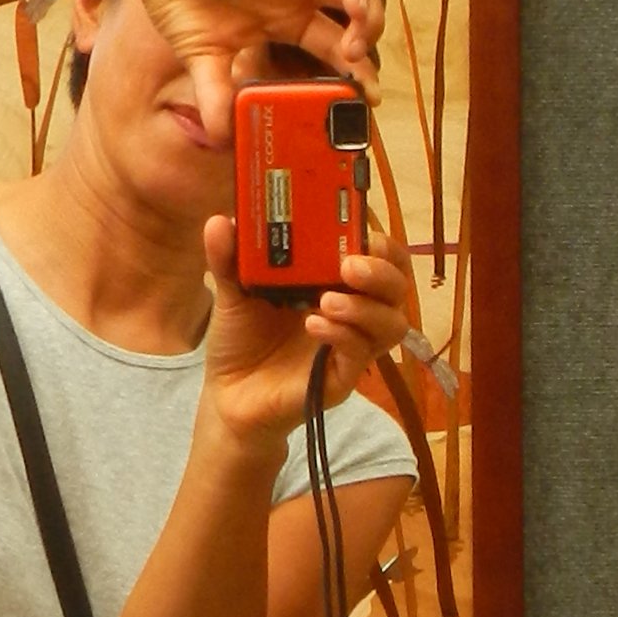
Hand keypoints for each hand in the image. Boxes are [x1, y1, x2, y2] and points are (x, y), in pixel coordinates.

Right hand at [117, 0, 381, 139]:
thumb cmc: (180, 4)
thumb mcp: (201, 60)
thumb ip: (216, 96)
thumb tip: (221, 141)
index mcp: (290, 20)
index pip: (340, 45)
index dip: (360, 69)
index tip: (369, 96)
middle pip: (357, 0)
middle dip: (369, 25)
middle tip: (357, 52)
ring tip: (355, 11)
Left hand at [196, 222, 412, 453]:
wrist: (227, 394)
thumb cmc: (241, 340)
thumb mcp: (232, 293)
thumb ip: (230, 259)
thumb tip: (220, 221)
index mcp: (334, 282)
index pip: (380, 257)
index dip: (379, 241)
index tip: (359, 226)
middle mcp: (352, 312)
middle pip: (397, 287)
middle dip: (381, 270)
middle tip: (349, 265)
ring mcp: (350, 347)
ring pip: (392, 324)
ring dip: (365, 307)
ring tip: (327, 300)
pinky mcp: (340, 379)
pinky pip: (360, 355)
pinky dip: (343, 336)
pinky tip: (314, 325)